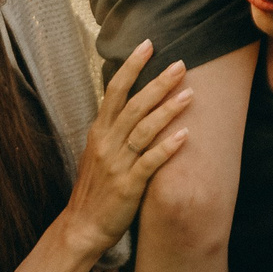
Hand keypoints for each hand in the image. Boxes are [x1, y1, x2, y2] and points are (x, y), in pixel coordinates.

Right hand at [60, 43, 193, 258]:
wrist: (82, 226)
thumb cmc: (95, 189)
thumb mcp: (98, 153)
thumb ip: (113, 130)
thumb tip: (130, 107)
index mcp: (99, 132)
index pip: (115, 91)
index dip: (131, 67)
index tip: (147, 45)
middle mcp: (107, 143)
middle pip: (134, 105)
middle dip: (157, 83)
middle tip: (180, 64)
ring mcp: (117, 164)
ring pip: (143, 129)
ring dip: (167, 110)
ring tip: (189, 93)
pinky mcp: (128, 185)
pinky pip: (150, 162)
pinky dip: (167, 148)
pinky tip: (186, 135)